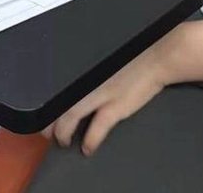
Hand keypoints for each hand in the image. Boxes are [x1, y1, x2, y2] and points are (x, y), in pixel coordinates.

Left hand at [41, 43, 167, 155]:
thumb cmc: (133, 54)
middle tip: (48, 132)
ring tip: (63, 141)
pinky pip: (95, 130)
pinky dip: (89, 141)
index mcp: (84, 67)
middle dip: (49, 122)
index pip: (57, 86)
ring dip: (63, 134)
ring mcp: (100, 94)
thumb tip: (77, 78)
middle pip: (57, 104)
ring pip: (69, 118)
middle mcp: (87, 80)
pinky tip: (87, 148)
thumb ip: (90, 67)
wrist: (156, 56)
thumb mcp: (104, 57)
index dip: (48, 102)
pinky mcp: (115, 108)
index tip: (46, 110)